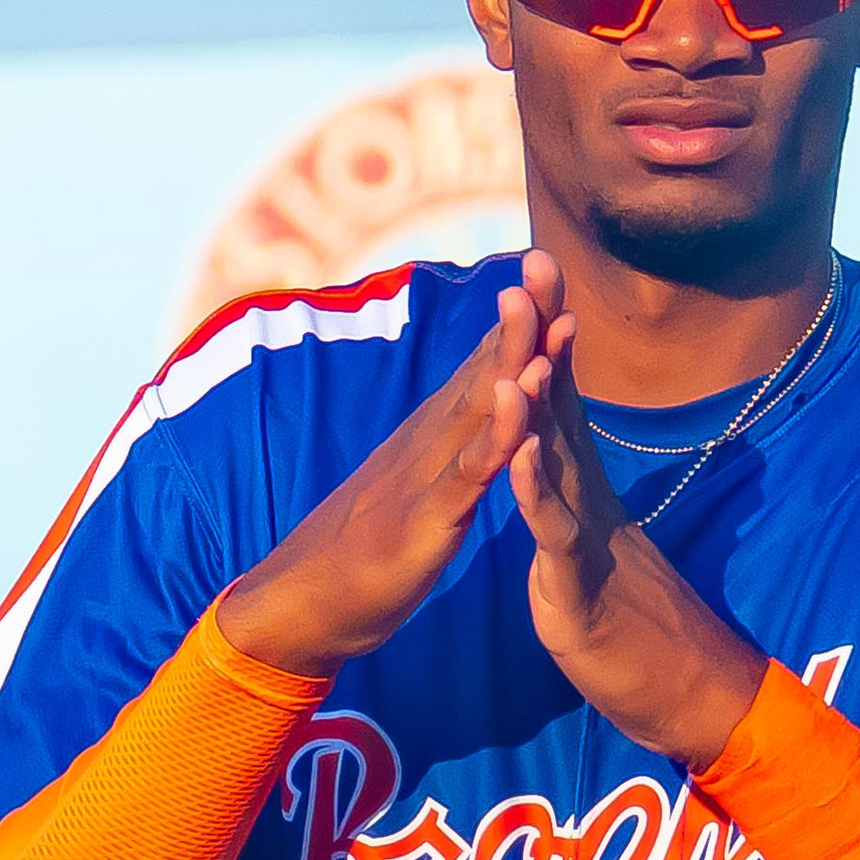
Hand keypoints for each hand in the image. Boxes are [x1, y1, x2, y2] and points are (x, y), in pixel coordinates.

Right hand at [218, 256, 565, 673]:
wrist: (308, 599)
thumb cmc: (367, 548)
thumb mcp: (420, 487)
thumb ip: (446, 452)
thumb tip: (470, 419)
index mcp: (437, 435)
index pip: (485, 368)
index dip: (520, 323)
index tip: (551, 273)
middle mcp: (431, 440)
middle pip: (486, 370)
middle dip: (522, 319)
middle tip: (550, 261)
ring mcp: (427, 474)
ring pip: (479, 410)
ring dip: (511, 361)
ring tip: (541, 313)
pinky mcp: (426, 517)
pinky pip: (468, 472)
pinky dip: (496, 437)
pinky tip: (519, 405)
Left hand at [507, 309, 765, 766]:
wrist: (682, 690)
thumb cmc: (636, 624)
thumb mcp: (595, 547)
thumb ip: (576, 500)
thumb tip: (564, 459)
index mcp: (584, 489)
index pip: (560, 399)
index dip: (543, 336)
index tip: (532, 273)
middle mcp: (589, 498)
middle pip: (561, 404)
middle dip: (541, 335)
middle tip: (531, 265)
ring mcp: (587, 536)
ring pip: (558, 456)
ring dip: (537, 400)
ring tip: (519, 343)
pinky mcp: (579, 584)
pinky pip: (555, 531)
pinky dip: (537, 489)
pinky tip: (520, 449)